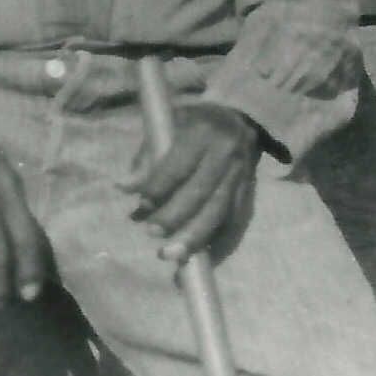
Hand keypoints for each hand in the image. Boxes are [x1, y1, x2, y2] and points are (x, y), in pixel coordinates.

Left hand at [124, 102, 259, 261]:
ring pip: (220, 211)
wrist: (239, 115)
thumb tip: (125, 188)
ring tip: (175, 258)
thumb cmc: (193, 122)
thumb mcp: (167, 125)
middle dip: (175, 217)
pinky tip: (204, 261)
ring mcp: (240, 175)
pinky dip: (220, 244)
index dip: (158, 188)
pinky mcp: (249, 192)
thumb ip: (147, 157)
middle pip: (201, 193)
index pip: (178, 166)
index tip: (141, 207)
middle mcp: (225, 154)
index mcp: (201, 133)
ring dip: (196, 238)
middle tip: (153, 235)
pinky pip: (236, 222)